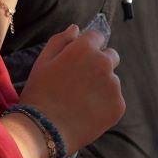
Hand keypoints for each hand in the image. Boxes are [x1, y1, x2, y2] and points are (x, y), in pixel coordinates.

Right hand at [19, 24, 123, 153]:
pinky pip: (114, 100)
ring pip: (112, 80)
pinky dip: (104, 104)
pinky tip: (86, 112)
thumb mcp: (43, 62)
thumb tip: (76, 28)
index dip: (87, 48)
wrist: (44, 129)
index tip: (78, 60)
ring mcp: (114, 85)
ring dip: (102, 86)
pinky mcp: (119, 105)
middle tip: (80, 82)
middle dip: (99, 64)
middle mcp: (104, 63)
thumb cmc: (39, 93)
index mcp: (86, 49)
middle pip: (111, 57)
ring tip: (80, 101)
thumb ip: (60, 41)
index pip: (97, 37)